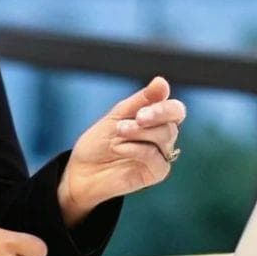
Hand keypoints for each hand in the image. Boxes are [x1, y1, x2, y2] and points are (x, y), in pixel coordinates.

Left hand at [59, 77, 184, 224]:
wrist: (81, 171)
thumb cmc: (98, 142)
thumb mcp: (117, 115)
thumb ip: (141, 100)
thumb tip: (162, 82)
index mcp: (156, 120)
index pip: (175, 110)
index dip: (164, 108)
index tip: (143, 109)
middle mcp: (162, 137)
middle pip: (171, 123)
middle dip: (153, 117)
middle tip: (133, 119)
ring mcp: (161, 156)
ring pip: (165, 138)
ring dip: (139, 132)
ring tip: (118, 132)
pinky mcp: (156, 173)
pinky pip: (156, 158)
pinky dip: (136, 149)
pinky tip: (118, 148)